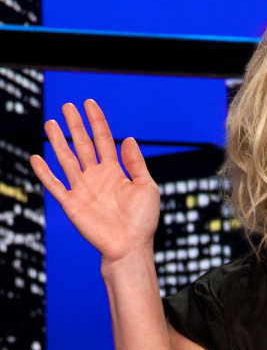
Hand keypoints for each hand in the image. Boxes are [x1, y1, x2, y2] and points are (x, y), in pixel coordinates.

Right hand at [31, 100, 159, 261]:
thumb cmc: (143, 220)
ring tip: (51, 123)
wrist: (131, 246)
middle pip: (83, 145)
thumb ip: (136, 163)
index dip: (97, 122)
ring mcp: (83, 189)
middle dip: (76, 126)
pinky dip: (44, 172)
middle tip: (67, 106)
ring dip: (59, 142)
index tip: (89, 103)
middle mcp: (97, 177)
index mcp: (116, 172)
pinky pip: (55, 185)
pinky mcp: (72, 203)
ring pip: (67, 159)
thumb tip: (129, 139)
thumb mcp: (147, 186)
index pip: (104, 140)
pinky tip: (36, 157)